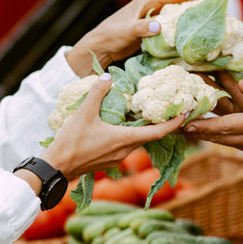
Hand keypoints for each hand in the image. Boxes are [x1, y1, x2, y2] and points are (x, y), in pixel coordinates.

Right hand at [42, 74, 185, 176]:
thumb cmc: (71, 142)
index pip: (158, 132)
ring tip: (142, 114)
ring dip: (141, 129)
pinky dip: (128, 135)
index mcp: (125, 139)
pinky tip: (120, 126)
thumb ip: (97, 93)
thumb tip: (108, 76)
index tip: (186, 112)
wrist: (56, 167)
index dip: (174, 123)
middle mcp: (125, 151)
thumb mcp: (84, 113)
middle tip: (166, 108)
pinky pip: (124, 147)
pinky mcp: (108, 162)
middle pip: (149, 136)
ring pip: (135, 141)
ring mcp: (117, 159)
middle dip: (159, 123)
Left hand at [65, 0, 218, 74]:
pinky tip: (192, 37)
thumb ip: (141, 28)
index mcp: (148, 1)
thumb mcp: (126, 31)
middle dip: (198, 3)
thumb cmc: (110, 36)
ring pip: (176, 15)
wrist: (98, 48)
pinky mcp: (150, 30)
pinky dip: (181, 30)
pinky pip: (170, 27)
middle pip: (180, 2)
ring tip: (210, 22)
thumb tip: (159, 26)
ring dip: (191, 17)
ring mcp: (151, 18)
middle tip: (218, 8)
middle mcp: (151, 6)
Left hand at [183, 75, 242, 153]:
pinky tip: (199, 129)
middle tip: (174, 125)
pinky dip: (213, 136)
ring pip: (221, 141)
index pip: (226, 126)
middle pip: (218, 137)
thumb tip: (242, 82)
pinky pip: (227, 141)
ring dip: (202, 135)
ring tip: (181, 128)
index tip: (186, 124)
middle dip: (197, 132)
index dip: (205, 126)